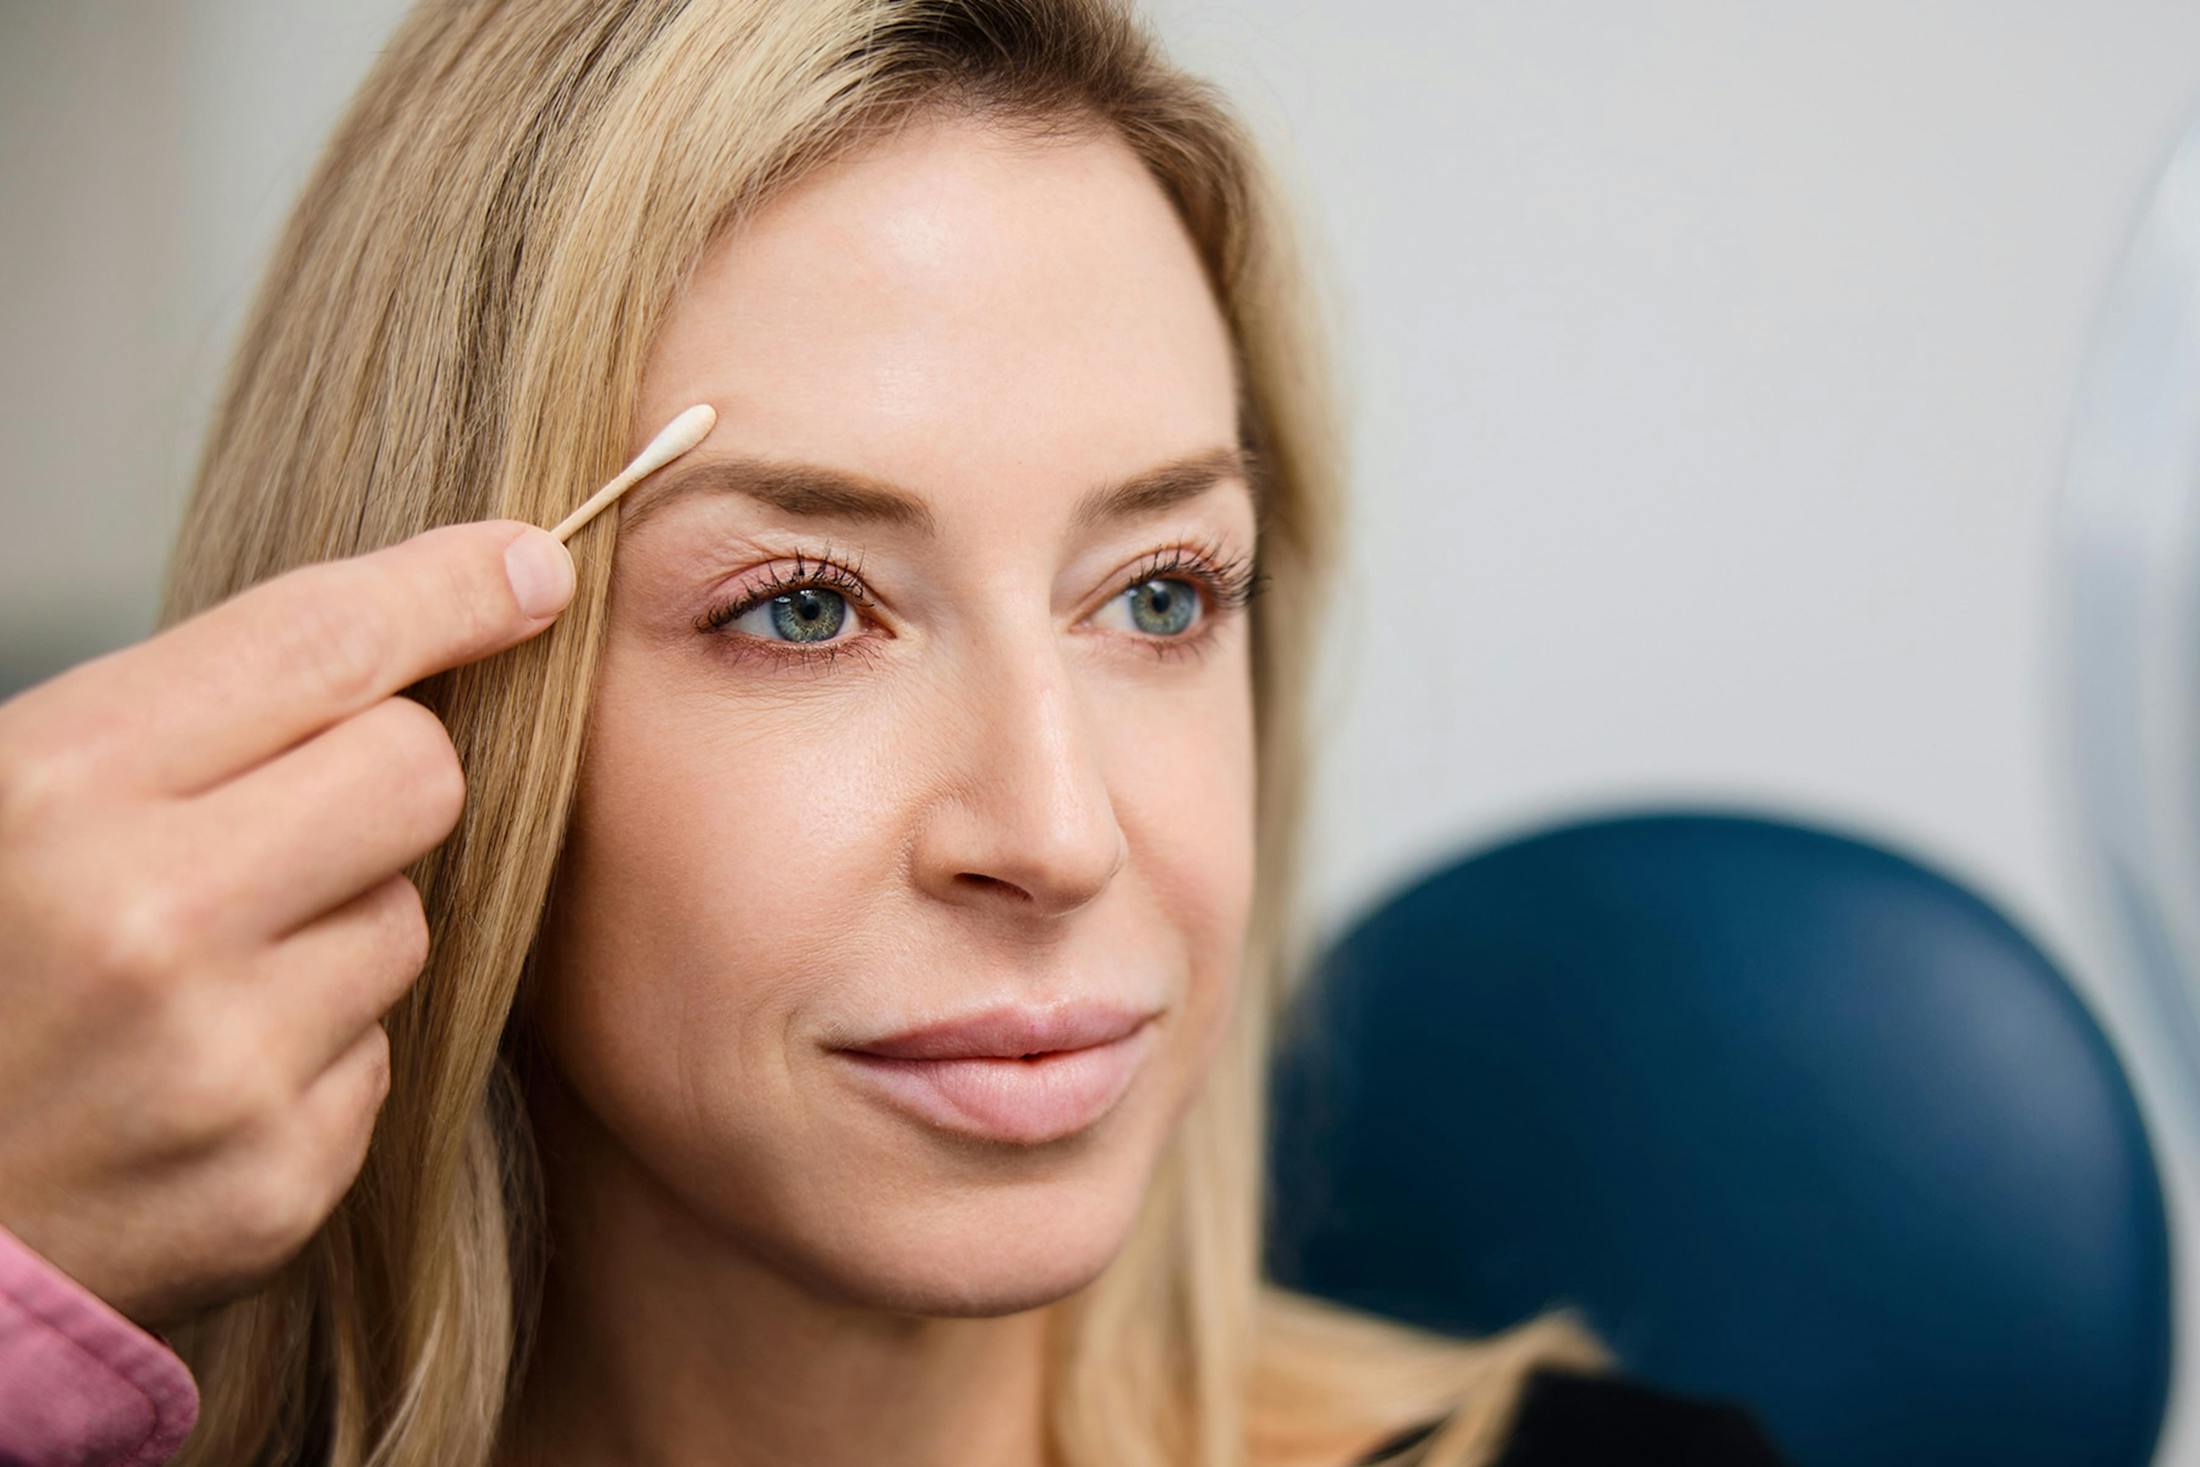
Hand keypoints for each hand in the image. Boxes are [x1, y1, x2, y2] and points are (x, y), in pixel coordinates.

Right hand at [0, 519, 574, 1331]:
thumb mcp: (7, 799)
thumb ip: (175, 718)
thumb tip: (408, 623)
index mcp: (55, 786)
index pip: (323, 641)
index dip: (449, 588)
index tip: (529, 565)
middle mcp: (148, 919)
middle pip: (420, 772)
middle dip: (380, 778)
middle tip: (284, 820)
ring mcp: (222, 1062)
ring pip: (409, 920)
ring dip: (340, 928)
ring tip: (202, 976)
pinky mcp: (278, 1176)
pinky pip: (382, 1056)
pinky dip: (317, 1055)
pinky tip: (202, 1078)